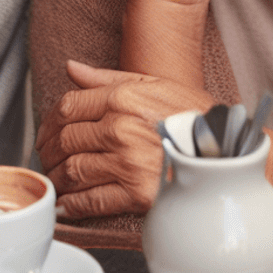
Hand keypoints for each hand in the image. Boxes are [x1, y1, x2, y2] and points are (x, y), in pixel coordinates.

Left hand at [35, 61, 213, 218]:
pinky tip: (67, 204)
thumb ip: (106, 77)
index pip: (67, 107)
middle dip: (47, 152)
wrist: (227, 152)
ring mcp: (127, 161)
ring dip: (56, 179)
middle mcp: (121, 128)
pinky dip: (71, 205)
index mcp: (123, 97)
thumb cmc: (192, 115)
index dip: (48, 122)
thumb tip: (71, 68)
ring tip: (55, 180)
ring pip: (71, 170)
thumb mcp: (153, 83)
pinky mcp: (136, 194)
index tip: (46, 133)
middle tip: (45, 159)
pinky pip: (90, 200)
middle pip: (64, 139)